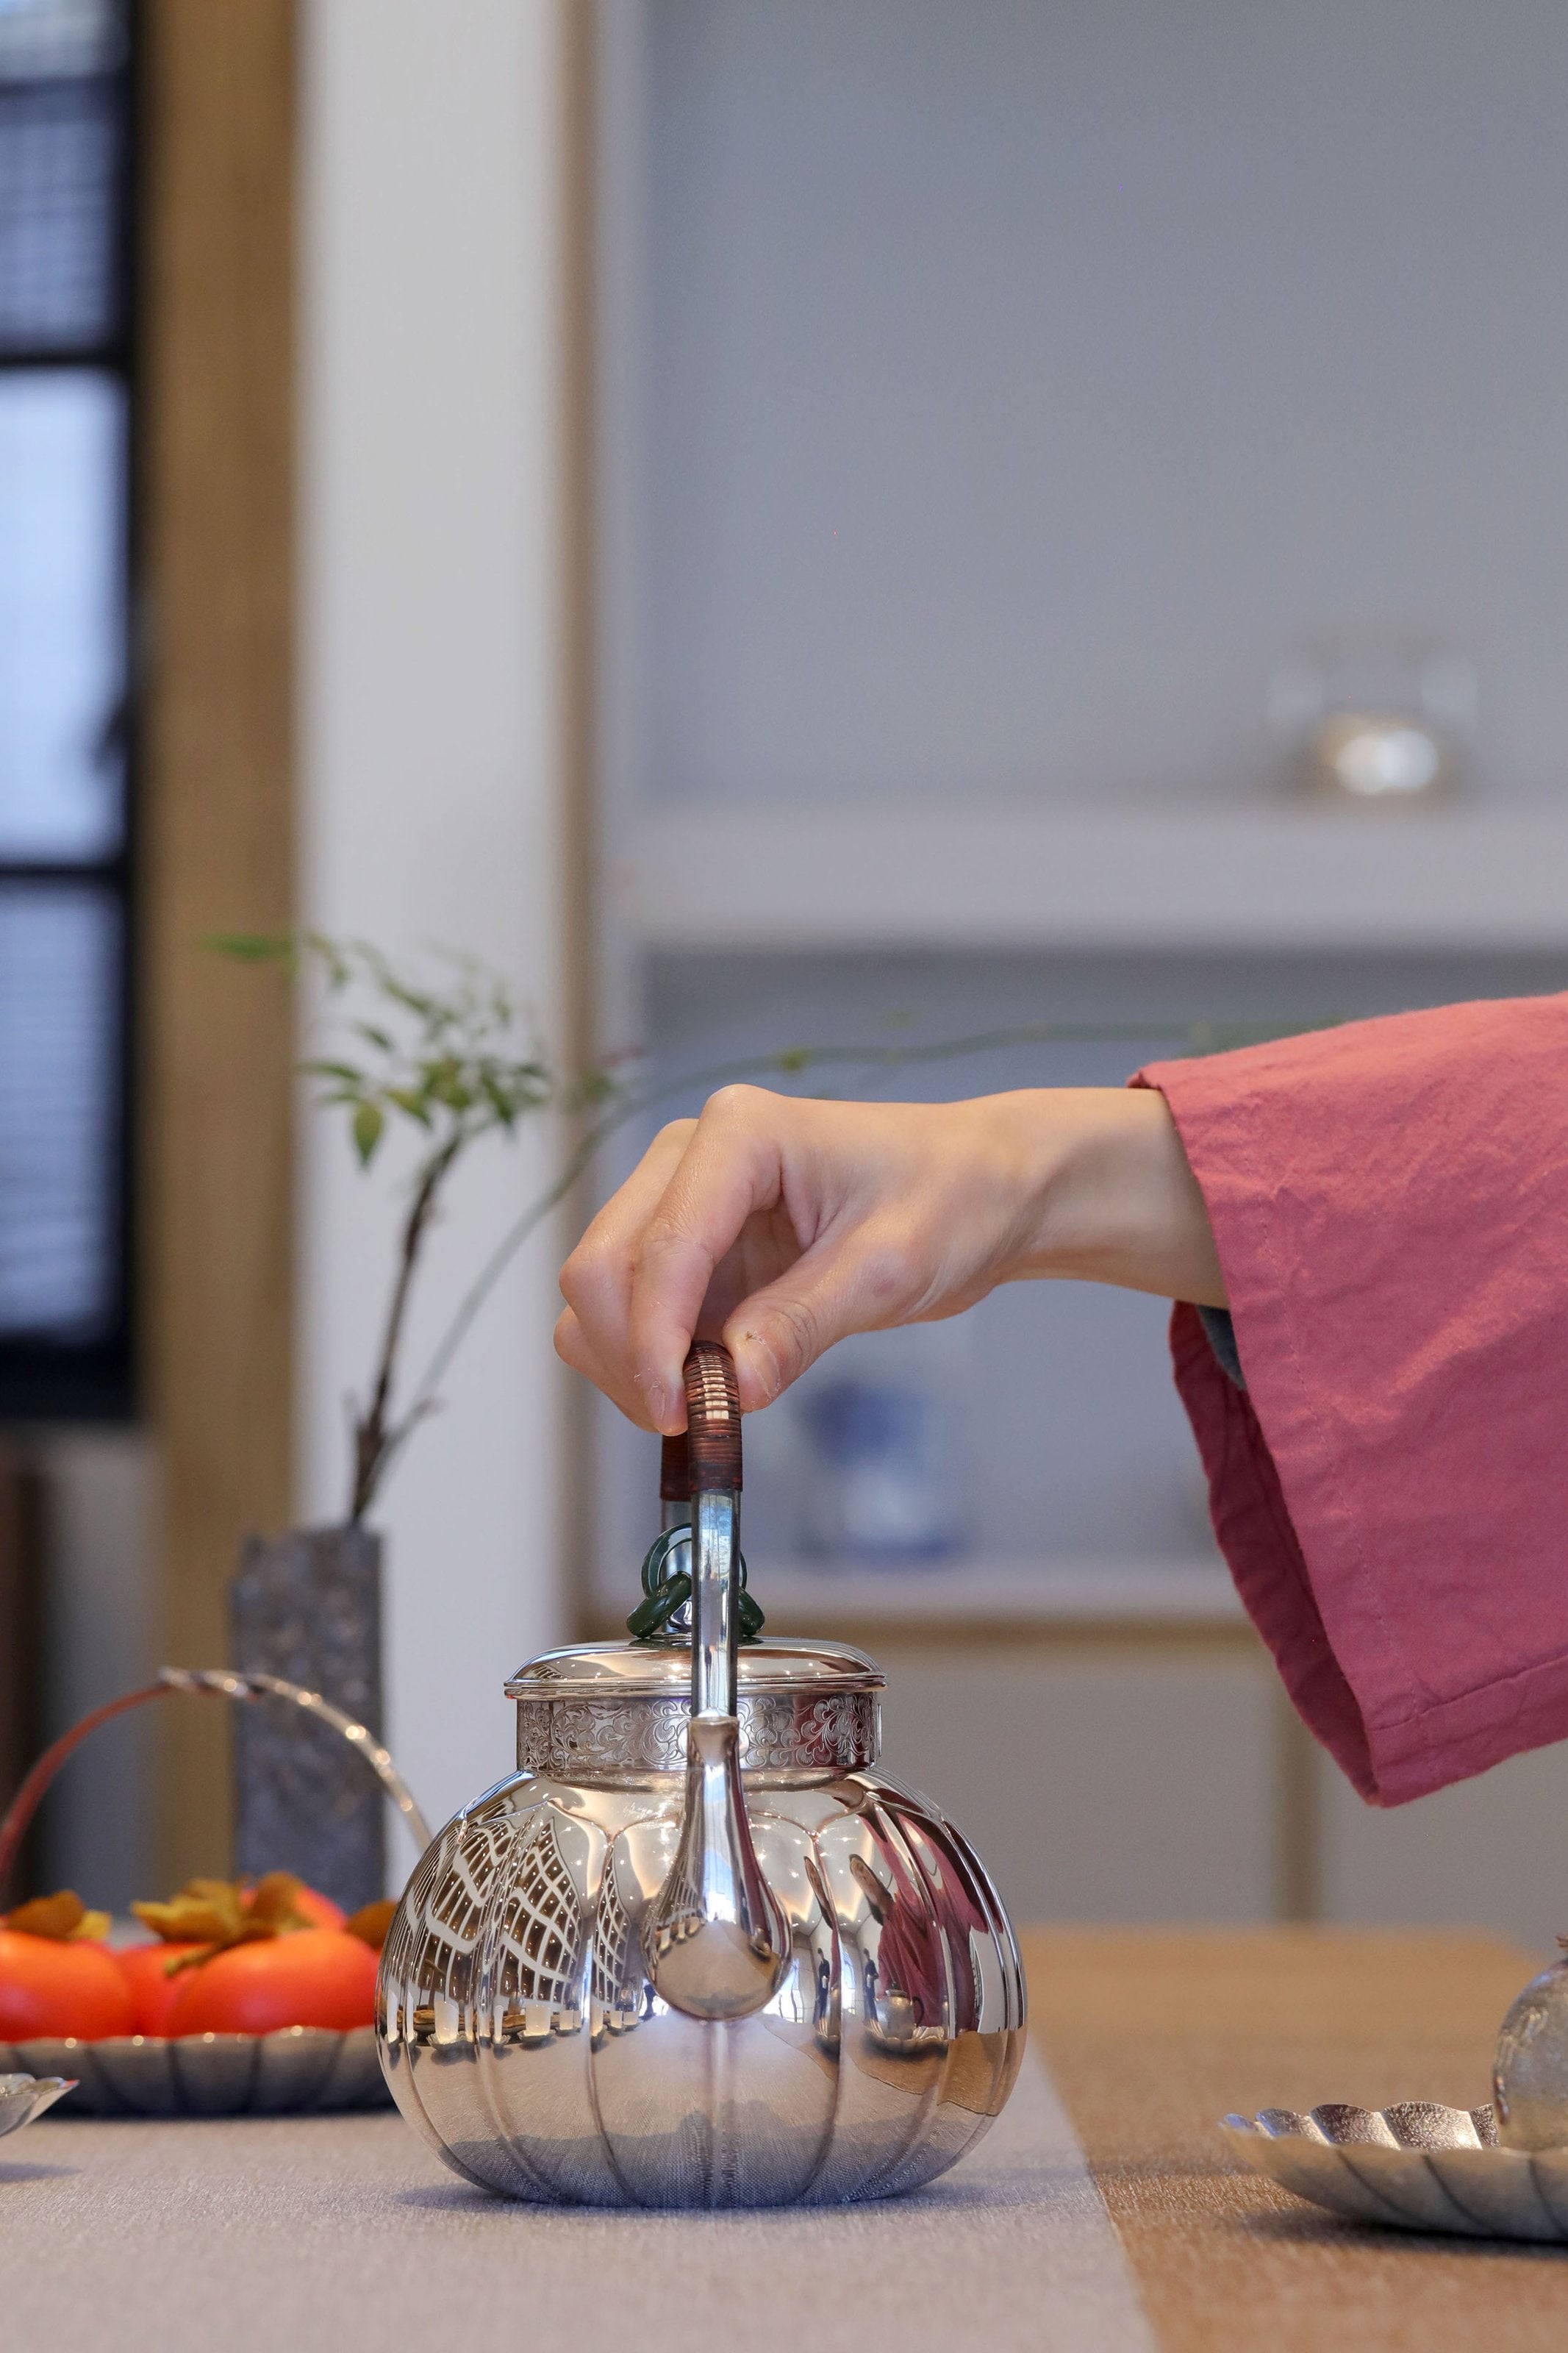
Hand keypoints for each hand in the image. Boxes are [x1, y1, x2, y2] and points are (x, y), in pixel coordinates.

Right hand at [555, 1084, 1223, 1432]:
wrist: (980, 1188)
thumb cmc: (950, 1199)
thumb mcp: (890, 1267)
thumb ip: (802, 1324)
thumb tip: (730, 1389)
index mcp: (737, 1134)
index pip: (658, 1245)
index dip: (652, 1340)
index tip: (678, 1415)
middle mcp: (688, 1157)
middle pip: (598, 1266)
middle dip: (630, 1356)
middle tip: (691, 1424)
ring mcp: (680, 1201)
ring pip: (598, 1297)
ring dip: (628, 1366)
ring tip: (704, 1411)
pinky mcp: (690, 1249)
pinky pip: (632, 1316)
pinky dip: (648, 1364)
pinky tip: (706, 1391)